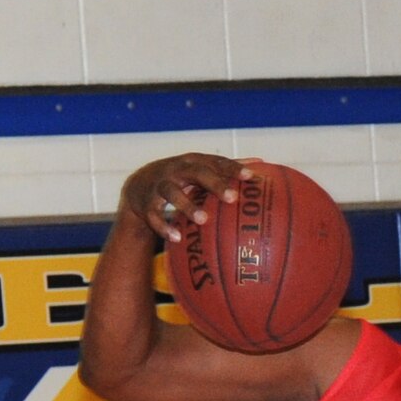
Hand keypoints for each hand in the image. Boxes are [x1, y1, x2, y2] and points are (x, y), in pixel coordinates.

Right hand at [120, 153, 254, 242]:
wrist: (139, 185)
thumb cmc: (181, 178)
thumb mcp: (200, 169)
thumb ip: (226, 168)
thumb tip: (260, 163)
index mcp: (193, 162)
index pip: (216, 162)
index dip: (233, 169)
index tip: (250, 177)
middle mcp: (176, 170)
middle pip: (196, 173)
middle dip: (215, 184)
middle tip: (233, 198)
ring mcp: (160, 186)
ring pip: (172, 192)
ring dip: (187, 205)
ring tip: (203, 219)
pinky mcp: (147, 204)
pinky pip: (154, 216)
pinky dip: (164, 227)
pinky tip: (177, 238)